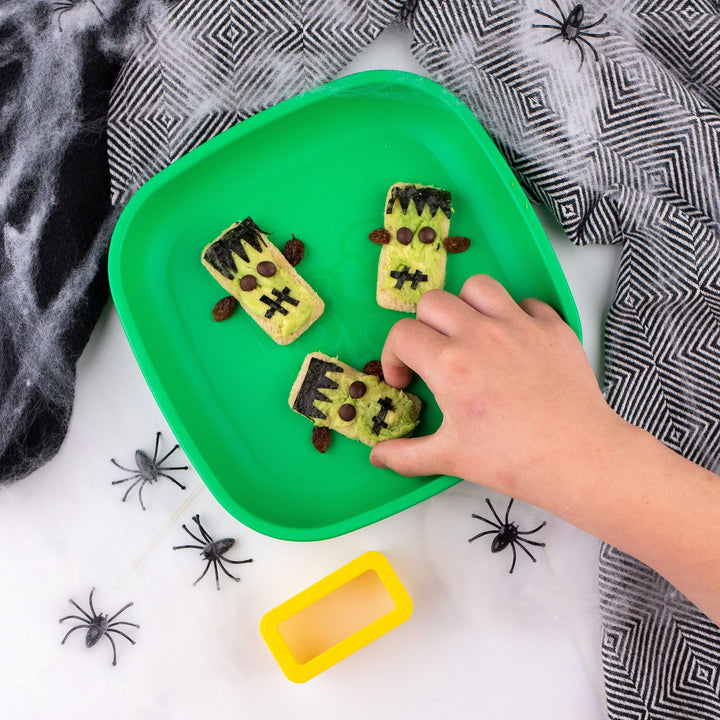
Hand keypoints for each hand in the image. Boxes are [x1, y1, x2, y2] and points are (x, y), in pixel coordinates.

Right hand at [370, 274, 622, 508]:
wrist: (578, 458)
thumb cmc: (512, 459)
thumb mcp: (450, 458)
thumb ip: (405, 455)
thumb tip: (377, 456)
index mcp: (450, 363)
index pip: (402, 334)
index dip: (393, 356)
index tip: (406, 381)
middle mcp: (481, 334)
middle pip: (433, 301)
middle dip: (422, 327)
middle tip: (433, 357)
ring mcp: (520, 325)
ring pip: (478, 286)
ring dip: (465, 306)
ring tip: (470, 334)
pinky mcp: (553, 327)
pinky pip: (525, 302)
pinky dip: (513, 315)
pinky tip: (514, 344)